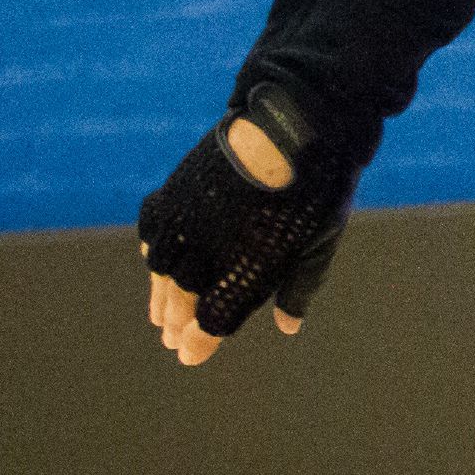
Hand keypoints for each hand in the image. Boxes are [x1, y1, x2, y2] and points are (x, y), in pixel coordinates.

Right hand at [139, 86, 351, 366]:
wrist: (296, 120)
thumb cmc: (320, 185)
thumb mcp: (321, 239)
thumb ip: (300, 285)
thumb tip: (287, 326)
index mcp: (248, 269)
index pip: (213, 321)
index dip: (199, 341)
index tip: (189, 353)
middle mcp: (210, 250)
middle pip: (182, 300)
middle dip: (178, 322)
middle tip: (171, 339)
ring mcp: (187, 220)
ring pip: (162, 270)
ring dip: (160, 294)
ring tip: (159, 316)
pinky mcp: (175, 192)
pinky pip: (154, 231)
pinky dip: (153, 251)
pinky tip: (155, 261)